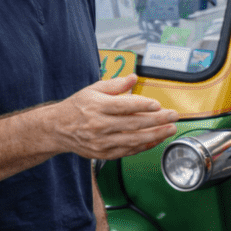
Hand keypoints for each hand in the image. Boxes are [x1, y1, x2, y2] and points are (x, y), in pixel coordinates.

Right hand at [54, 74, 178, 159]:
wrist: (57, 128)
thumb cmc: (77, 107)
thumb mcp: (93, 90)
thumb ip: (115, 84)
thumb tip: (134, 77)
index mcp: (97, 106)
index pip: (123, 106)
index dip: (142, 105)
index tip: (158, 104)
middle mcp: (99, 125)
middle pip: (133, 124)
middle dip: (157, 120)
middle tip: (173, 116)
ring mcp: (102, 141)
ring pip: (133, 140)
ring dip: (155, 135)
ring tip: (170, 129)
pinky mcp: (104, 153)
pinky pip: (128, 151)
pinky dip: (144, 146)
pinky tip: (156, 140)